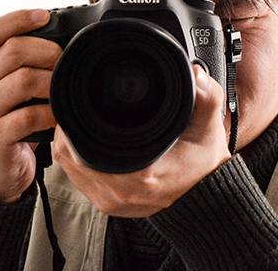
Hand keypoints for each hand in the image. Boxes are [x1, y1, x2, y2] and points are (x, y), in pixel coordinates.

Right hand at [0, 8, 61, 202]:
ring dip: (52, 82)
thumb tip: (67, 37)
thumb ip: (28, 61)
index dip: (18, 18)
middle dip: (47, 50)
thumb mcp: (12, 84)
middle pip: (13, 50)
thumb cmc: (12, 116)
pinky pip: (28, 116)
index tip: (46, 16)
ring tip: (64, 88)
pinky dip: (50, 112)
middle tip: (64, 60)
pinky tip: (58, 115)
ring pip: (23, 81)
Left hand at [52, 64, 230, 216]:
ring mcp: (110, 201)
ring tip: (78, 118)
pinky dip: (75, 158)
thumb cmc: (203, 165)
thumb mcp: (209, 128)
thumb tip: (196, 74)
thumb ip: (207, 98)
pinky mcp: (108, 204)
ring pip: (68, 168)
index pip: (84, 150)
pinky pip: (77, 180)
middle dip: (69, 127)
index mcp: (141, 174)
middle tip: (75, 103)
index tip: (78, 100)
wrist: (206, 198)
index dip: (74, 124)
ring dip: (69, 143)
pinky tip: (84, 140)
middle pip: (69, 156)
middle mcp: (120, 192)